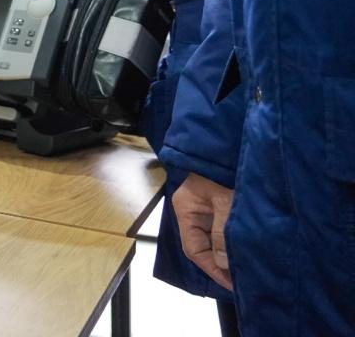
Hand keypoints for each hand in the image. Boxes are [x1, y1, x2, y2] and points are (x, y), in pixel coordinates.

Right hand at [172, 173, 234, 290]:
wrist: (234, 146)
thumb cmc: (226, 169)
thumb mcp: (226, 203)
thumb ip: (222, 233)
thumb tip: (222, 264)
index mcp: (185, 207)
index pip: (193, 248)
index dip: (212, 268)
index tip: (232, 284)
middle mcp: (191, 209)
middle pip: (202, 245)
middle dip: (220, 264)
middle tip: (242, 281)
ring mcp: (205, 207)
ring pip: (213, 239)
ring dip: (227, 253)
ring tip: (245, 269)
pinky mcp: (219, 205)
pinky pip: (222, 230)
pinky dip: (232, 242)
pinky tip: (245, 251)